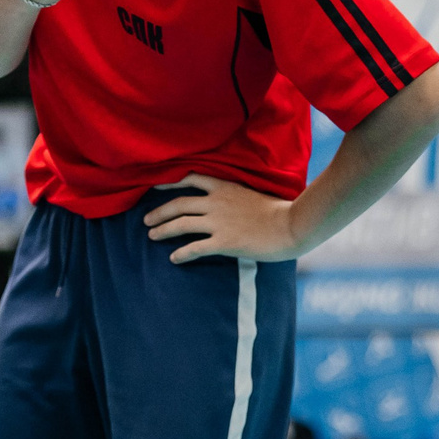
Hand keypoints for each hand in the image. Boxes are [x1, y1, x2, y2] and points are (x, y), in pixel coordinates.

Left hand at [142, 173, 303, 263]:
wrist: (291, 225)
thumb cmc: (279, 210)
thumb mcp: (253, 194)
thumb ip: (236, 196)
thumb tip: (229, 202)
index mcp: (225, 187)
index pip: (191, 179)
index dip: (170, 183)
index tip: (155, 186)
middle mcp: (217, 202)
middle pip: (179, 204)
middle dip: (159, 212)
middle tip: (146, 220)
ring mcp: (219, 222)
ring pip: (182, 224)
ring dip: (163, 230)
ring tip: (151, 236)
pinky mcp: (224, 242)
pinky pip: (195, 248)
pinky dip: (181, 254)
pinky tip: (174, 259)